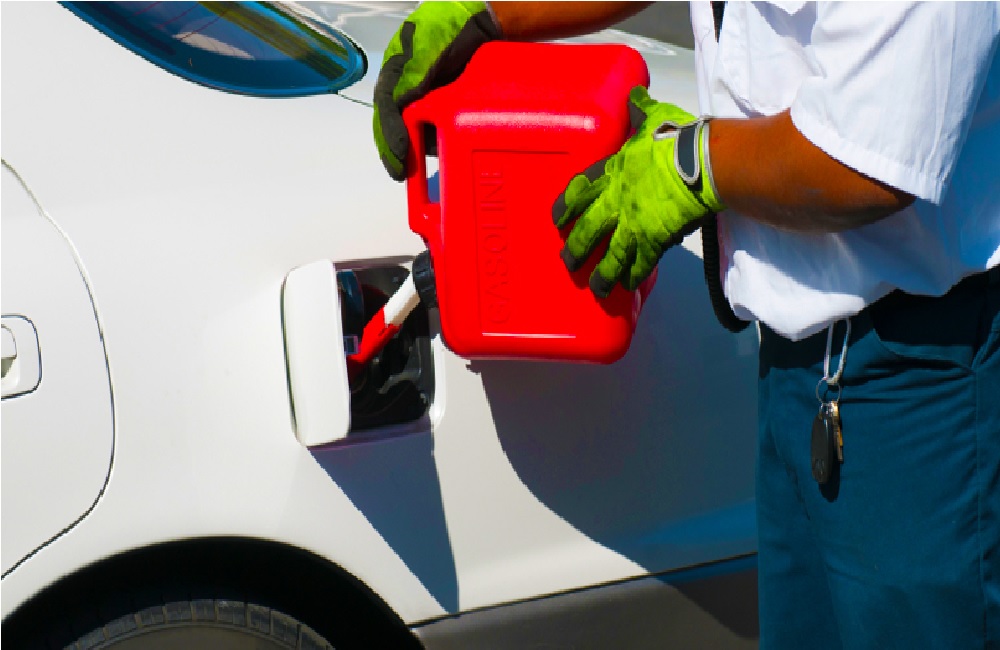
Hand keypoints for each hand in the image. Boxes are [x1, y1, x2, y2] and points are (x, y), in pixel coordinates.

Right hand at [373, 1, 499, 180]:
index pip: (386, 111)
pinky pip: (438, 127)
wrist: (485, 20)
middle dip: (397, 151)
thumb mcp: (426, 46)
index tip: (399, 160)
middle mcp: (409, 88)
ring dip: (416, 150)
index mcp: (395, 73)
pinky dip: (437, 142)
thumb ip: (410, 74)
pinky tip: (443, 154)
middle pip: (397, 125)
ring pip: (416, 129)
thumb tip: (397, 108)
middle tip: (402, 174)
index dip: (389, 138)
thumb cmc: (450, 26)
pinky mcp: (448, 105)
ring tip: (418, 171)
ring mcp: (428, 97)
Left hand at [553, 86, 724, 296]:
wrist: (701, 163)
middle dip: (576, 250)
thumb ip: (639, 110)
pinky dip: (634, 276)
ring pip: (610, 255)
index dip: (565, 207)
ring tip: (596, 288)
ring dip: (602, 274)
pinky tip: (628, 286)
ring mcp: (633, 223)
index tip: (556, 220)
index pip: (578, 192)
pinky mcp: (654, 240)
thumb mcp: (652, 118)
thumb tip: (634, 94)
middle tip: (568, 263)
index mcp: (612, 172)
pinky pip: (640, 263)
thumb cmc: (677, 138)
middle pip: (587, 231)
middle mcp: (616, 201)